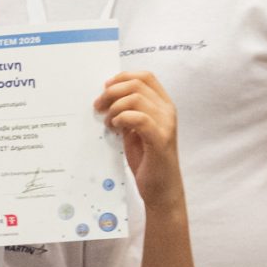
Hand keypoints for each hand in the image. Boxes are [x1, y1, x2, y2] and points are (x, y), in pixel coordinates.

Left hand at [96, 71, 182, 204]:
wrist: (161, 189)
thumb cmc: (148, 160)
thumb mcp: (134, 130)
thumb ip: (127, 112)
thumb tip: (107, 98)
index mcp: (163, 105)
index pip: (145, 77)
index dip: (122, 77)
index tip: (105, 87)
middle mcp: (167, 111)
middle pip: (137, 85)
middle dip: (112, 92)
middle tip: (98, 106)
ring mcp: (166, 125)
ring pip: (135, 99)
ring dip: (114, 108)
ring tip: (108, 122)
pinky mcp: (160, 140)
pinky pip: (139, 118)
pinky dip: (122, 119)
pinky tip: (116, 128)